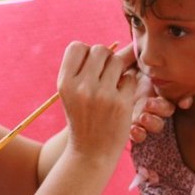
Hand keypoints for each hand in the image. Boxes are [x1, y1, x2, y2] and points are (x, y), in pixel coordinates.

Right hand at [58, 42, 136, 160]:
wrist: (90, 153)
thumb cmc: (83, 118)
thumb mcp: (73, 93)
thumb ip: (86, 67)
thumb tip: (118, 40)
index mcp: (64, 82)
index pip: (77, 46)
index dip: (86, 54)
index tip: (90, 68)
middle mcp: (81, 86)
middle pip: (100, 50)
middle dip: (105, 60)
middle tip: (104, 77)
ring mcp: (101, 94)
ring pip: (117, 61)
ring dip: (118, 71)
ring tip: (112, 88)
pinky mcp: (120, 103)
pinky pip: (130, 78)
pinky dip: (127, 86)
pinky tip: (120, 99)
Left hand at [113, 44, 191, 142]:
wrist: (94, 96)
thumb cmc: (111, 76)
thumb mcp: (123, 65)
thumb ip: (132, 56)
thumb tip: (141, 42)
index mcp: (153, 87)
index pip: (175, 93)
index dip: (184, 99)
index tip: (184, 103)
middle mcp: (151, 103)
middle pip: (167, 109)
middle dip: (162, 108)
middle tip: (149, 104)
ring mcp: (142, 116)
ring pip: (157, 124)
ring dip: (153, 121)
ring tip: (142, 118)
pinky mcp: (131, 128)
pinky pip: (140, 135)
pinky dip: (139, 134)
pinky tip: (134, 131)